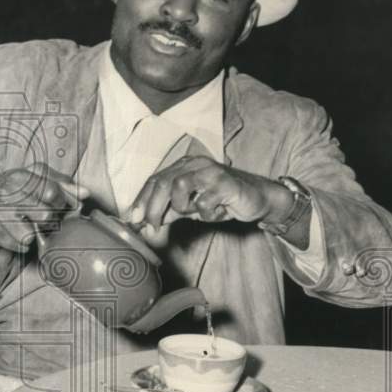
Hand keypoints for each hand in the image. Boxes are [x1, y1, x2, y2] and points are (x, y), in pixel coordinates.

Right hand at [0, 164, 88, 251]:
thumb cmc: (9, 188)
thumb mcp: (33, 177)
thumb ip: (61, 183)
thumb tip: (84, 194)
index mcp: (21, 177)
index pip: (52, 192)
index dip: (60, 202)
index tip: (56, 204)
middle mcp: (7, 194)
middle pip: (45, 216)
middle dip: (48, 221)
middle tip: (42, 218)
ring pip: (31, 236)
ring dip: (34, 234)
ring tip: (27, 225)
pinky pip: (20, 246)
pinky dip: (21, 243)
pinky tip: (14, 232)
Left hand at [128, 155, 293, 235]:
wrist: (258, 199)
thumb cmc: (222, 200)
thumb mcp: (190, 207)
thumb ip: (168, 211)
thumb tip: (143, 222)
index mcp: (184, 165)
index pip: (155, 180)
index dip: (142, 200)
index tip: (133, 219)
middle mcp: (196, 164)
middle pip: (164, 182)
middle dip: (153, 207)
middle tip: (152, 227)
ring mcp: (211, 171)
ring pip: (180, 187)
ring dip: (183, 207)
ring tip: (196, 212)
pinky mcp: (226, 183)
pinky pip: (204, 203)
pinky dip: (206, 214)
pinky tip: (218, 212)